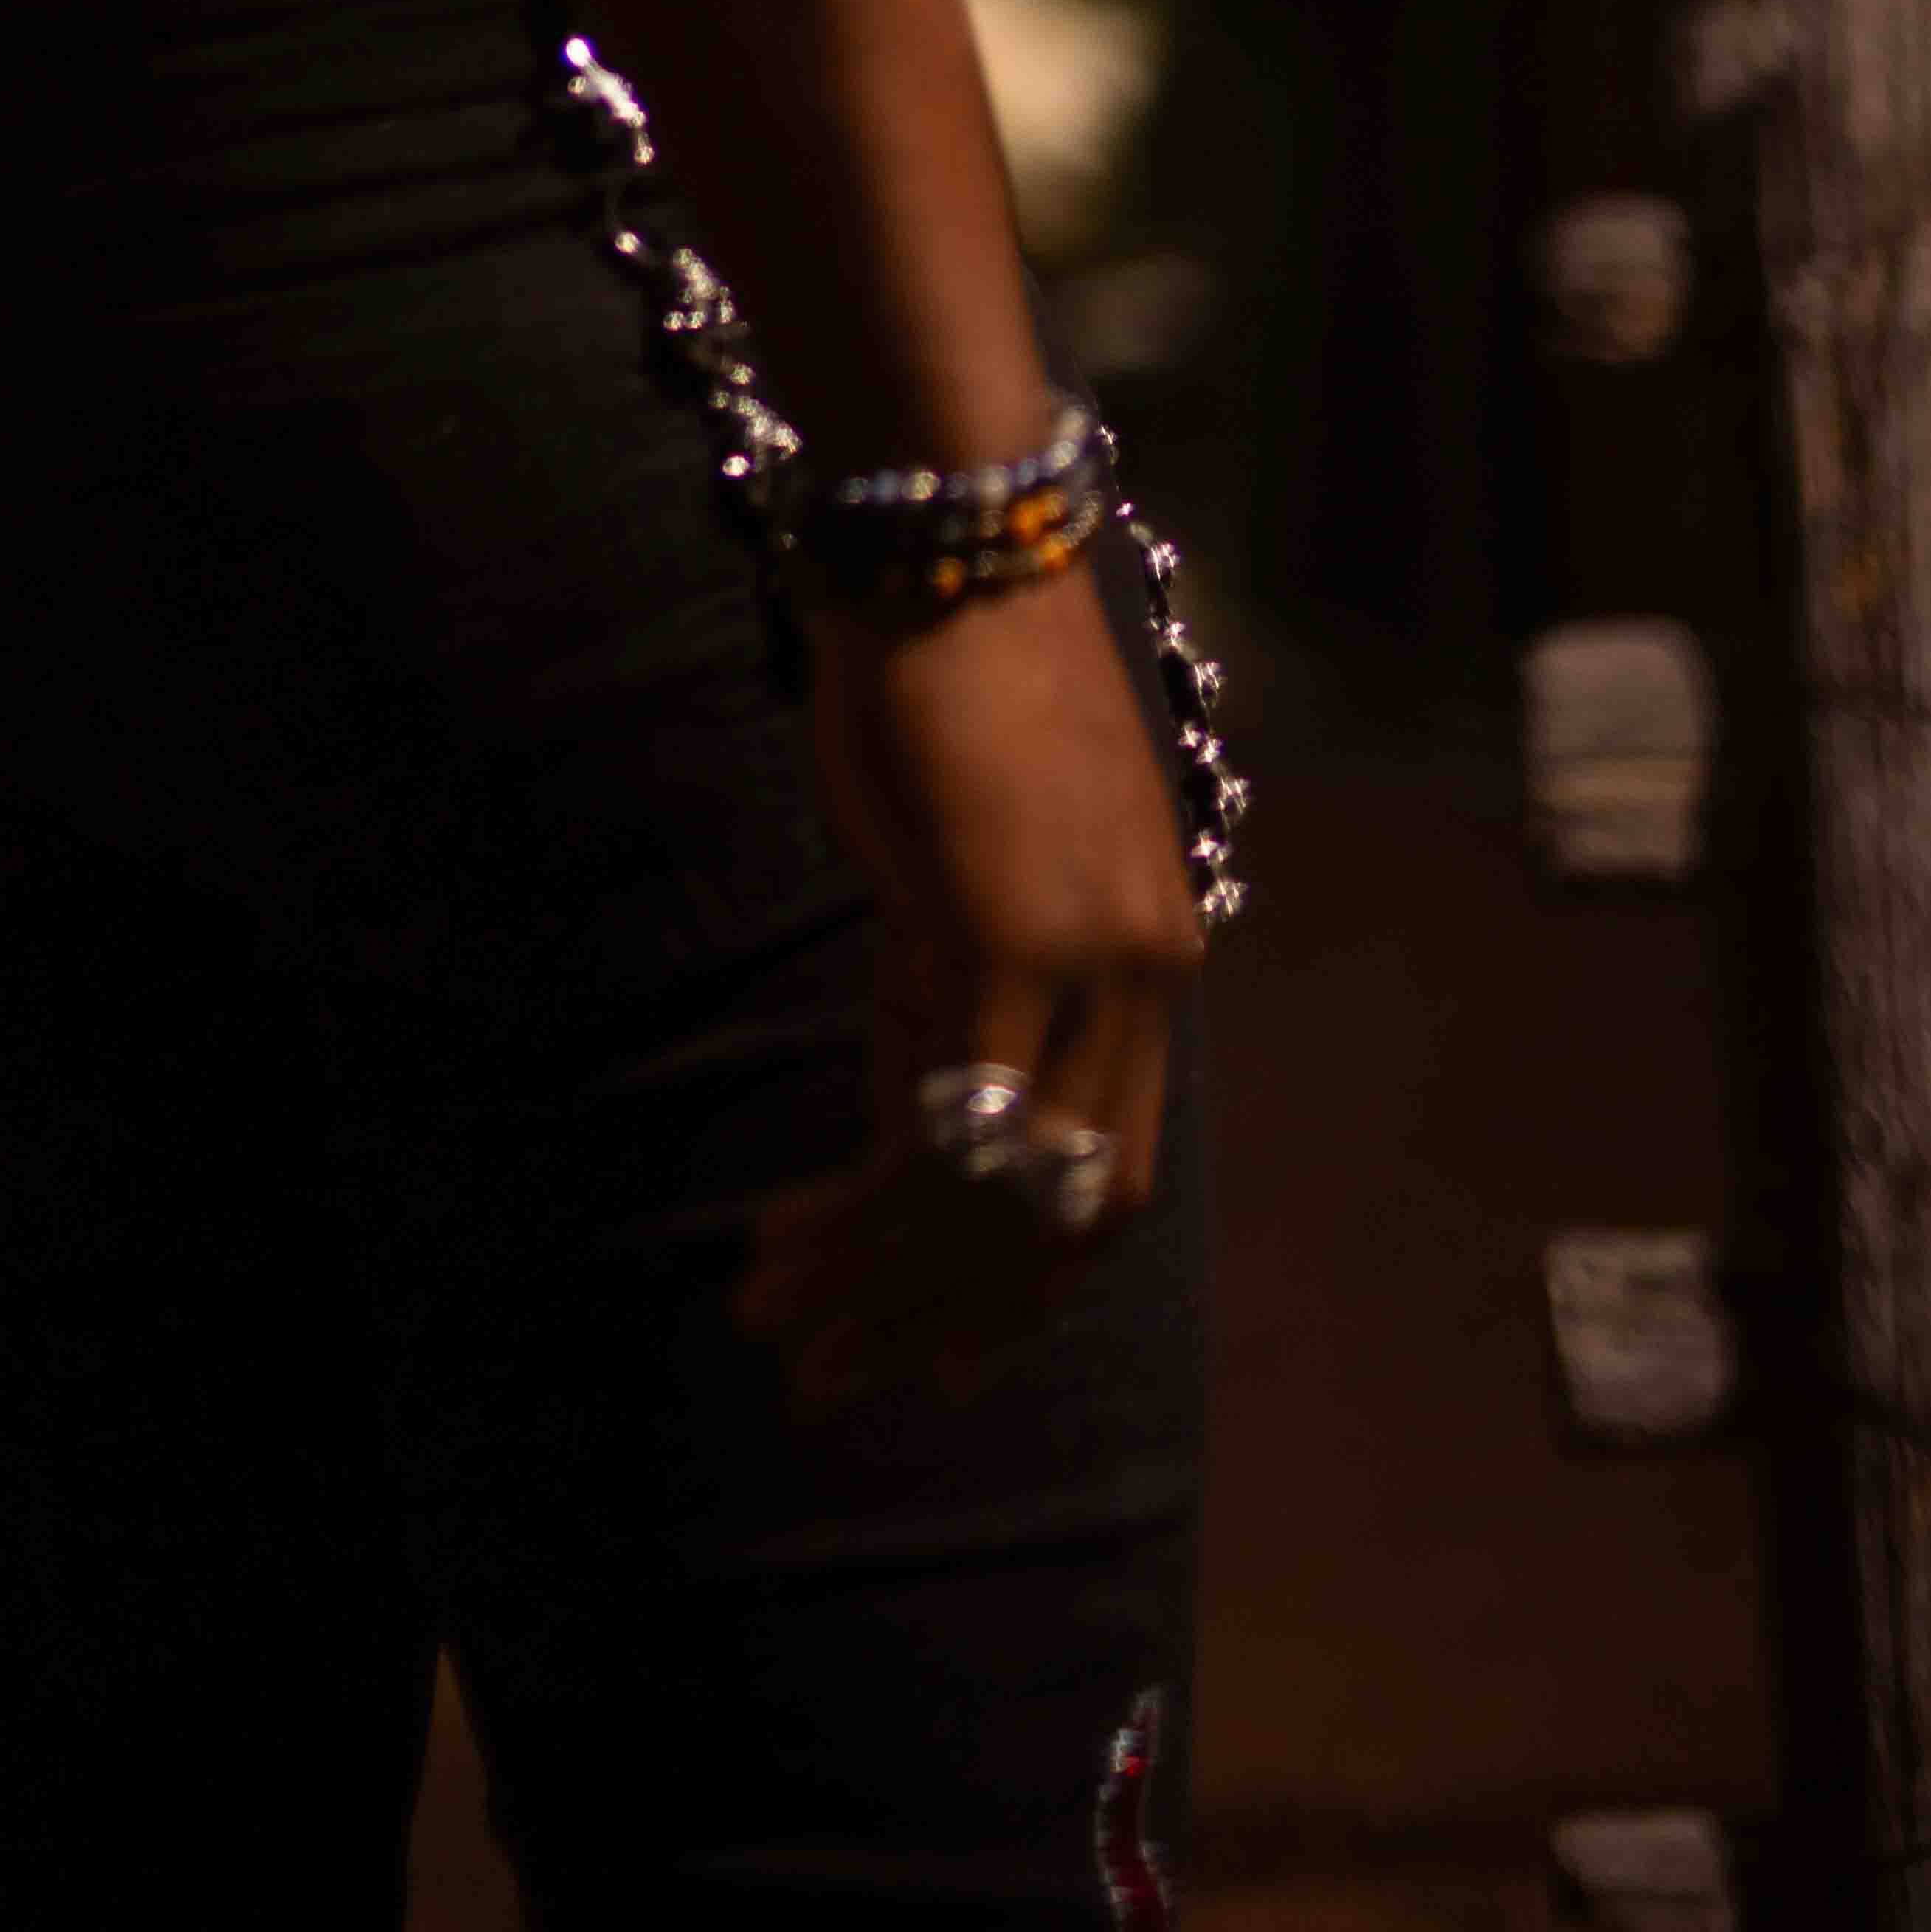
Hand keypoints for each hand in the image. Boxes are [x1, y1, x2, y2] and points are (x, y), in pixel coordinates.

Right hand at [733, 552, 1202, 1407]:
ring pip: (996, 1194)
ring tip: (776, 1326)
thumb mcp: (962, 862)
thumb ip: (954, 984)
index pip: (1113, 1180)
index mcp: (1154, 957)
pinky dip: (864, 1208)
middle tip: (834, 1377)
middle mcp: (1149, 975)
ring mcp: (1089, 962)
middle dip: (942, 1318)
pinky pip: (943, 1128)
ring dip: (879, 1282)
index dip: (1023, 1286)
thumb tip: (909, 1114)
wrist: (948, 554)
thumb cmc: (945, 688)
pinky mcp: (1009, 941)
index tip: (928, 1351)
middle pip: (1067, 1216)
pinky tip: (787, 1237)